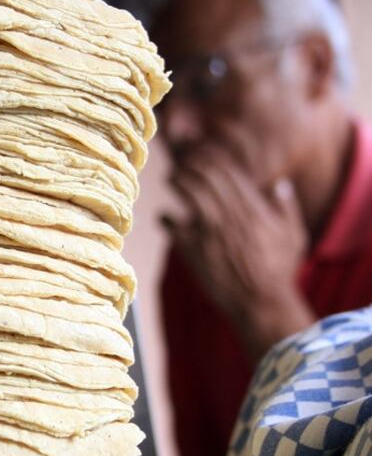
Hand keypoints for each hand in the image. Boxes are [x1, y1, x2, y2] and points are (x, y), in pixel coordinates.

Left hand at [161, 126, 313, 360]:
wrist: (261, 301)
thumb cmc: (279, 271)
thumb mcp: (293, 235)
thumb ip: (286, 208)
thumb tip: (281, 185)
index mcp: (254, 207)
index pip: (229, 170)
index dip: (212, 157)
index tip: (202, 154)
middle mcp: (231, 214)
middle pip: (207, 175)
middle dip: (192, 164)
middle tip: (182, 163)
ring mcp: (211, 230)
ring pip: (190, 192)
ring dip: (178, 181)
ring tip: (171, 179)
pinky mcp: (194, 249)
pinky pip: (172, 225)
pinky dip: (165, 218)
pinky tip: (163, 218)